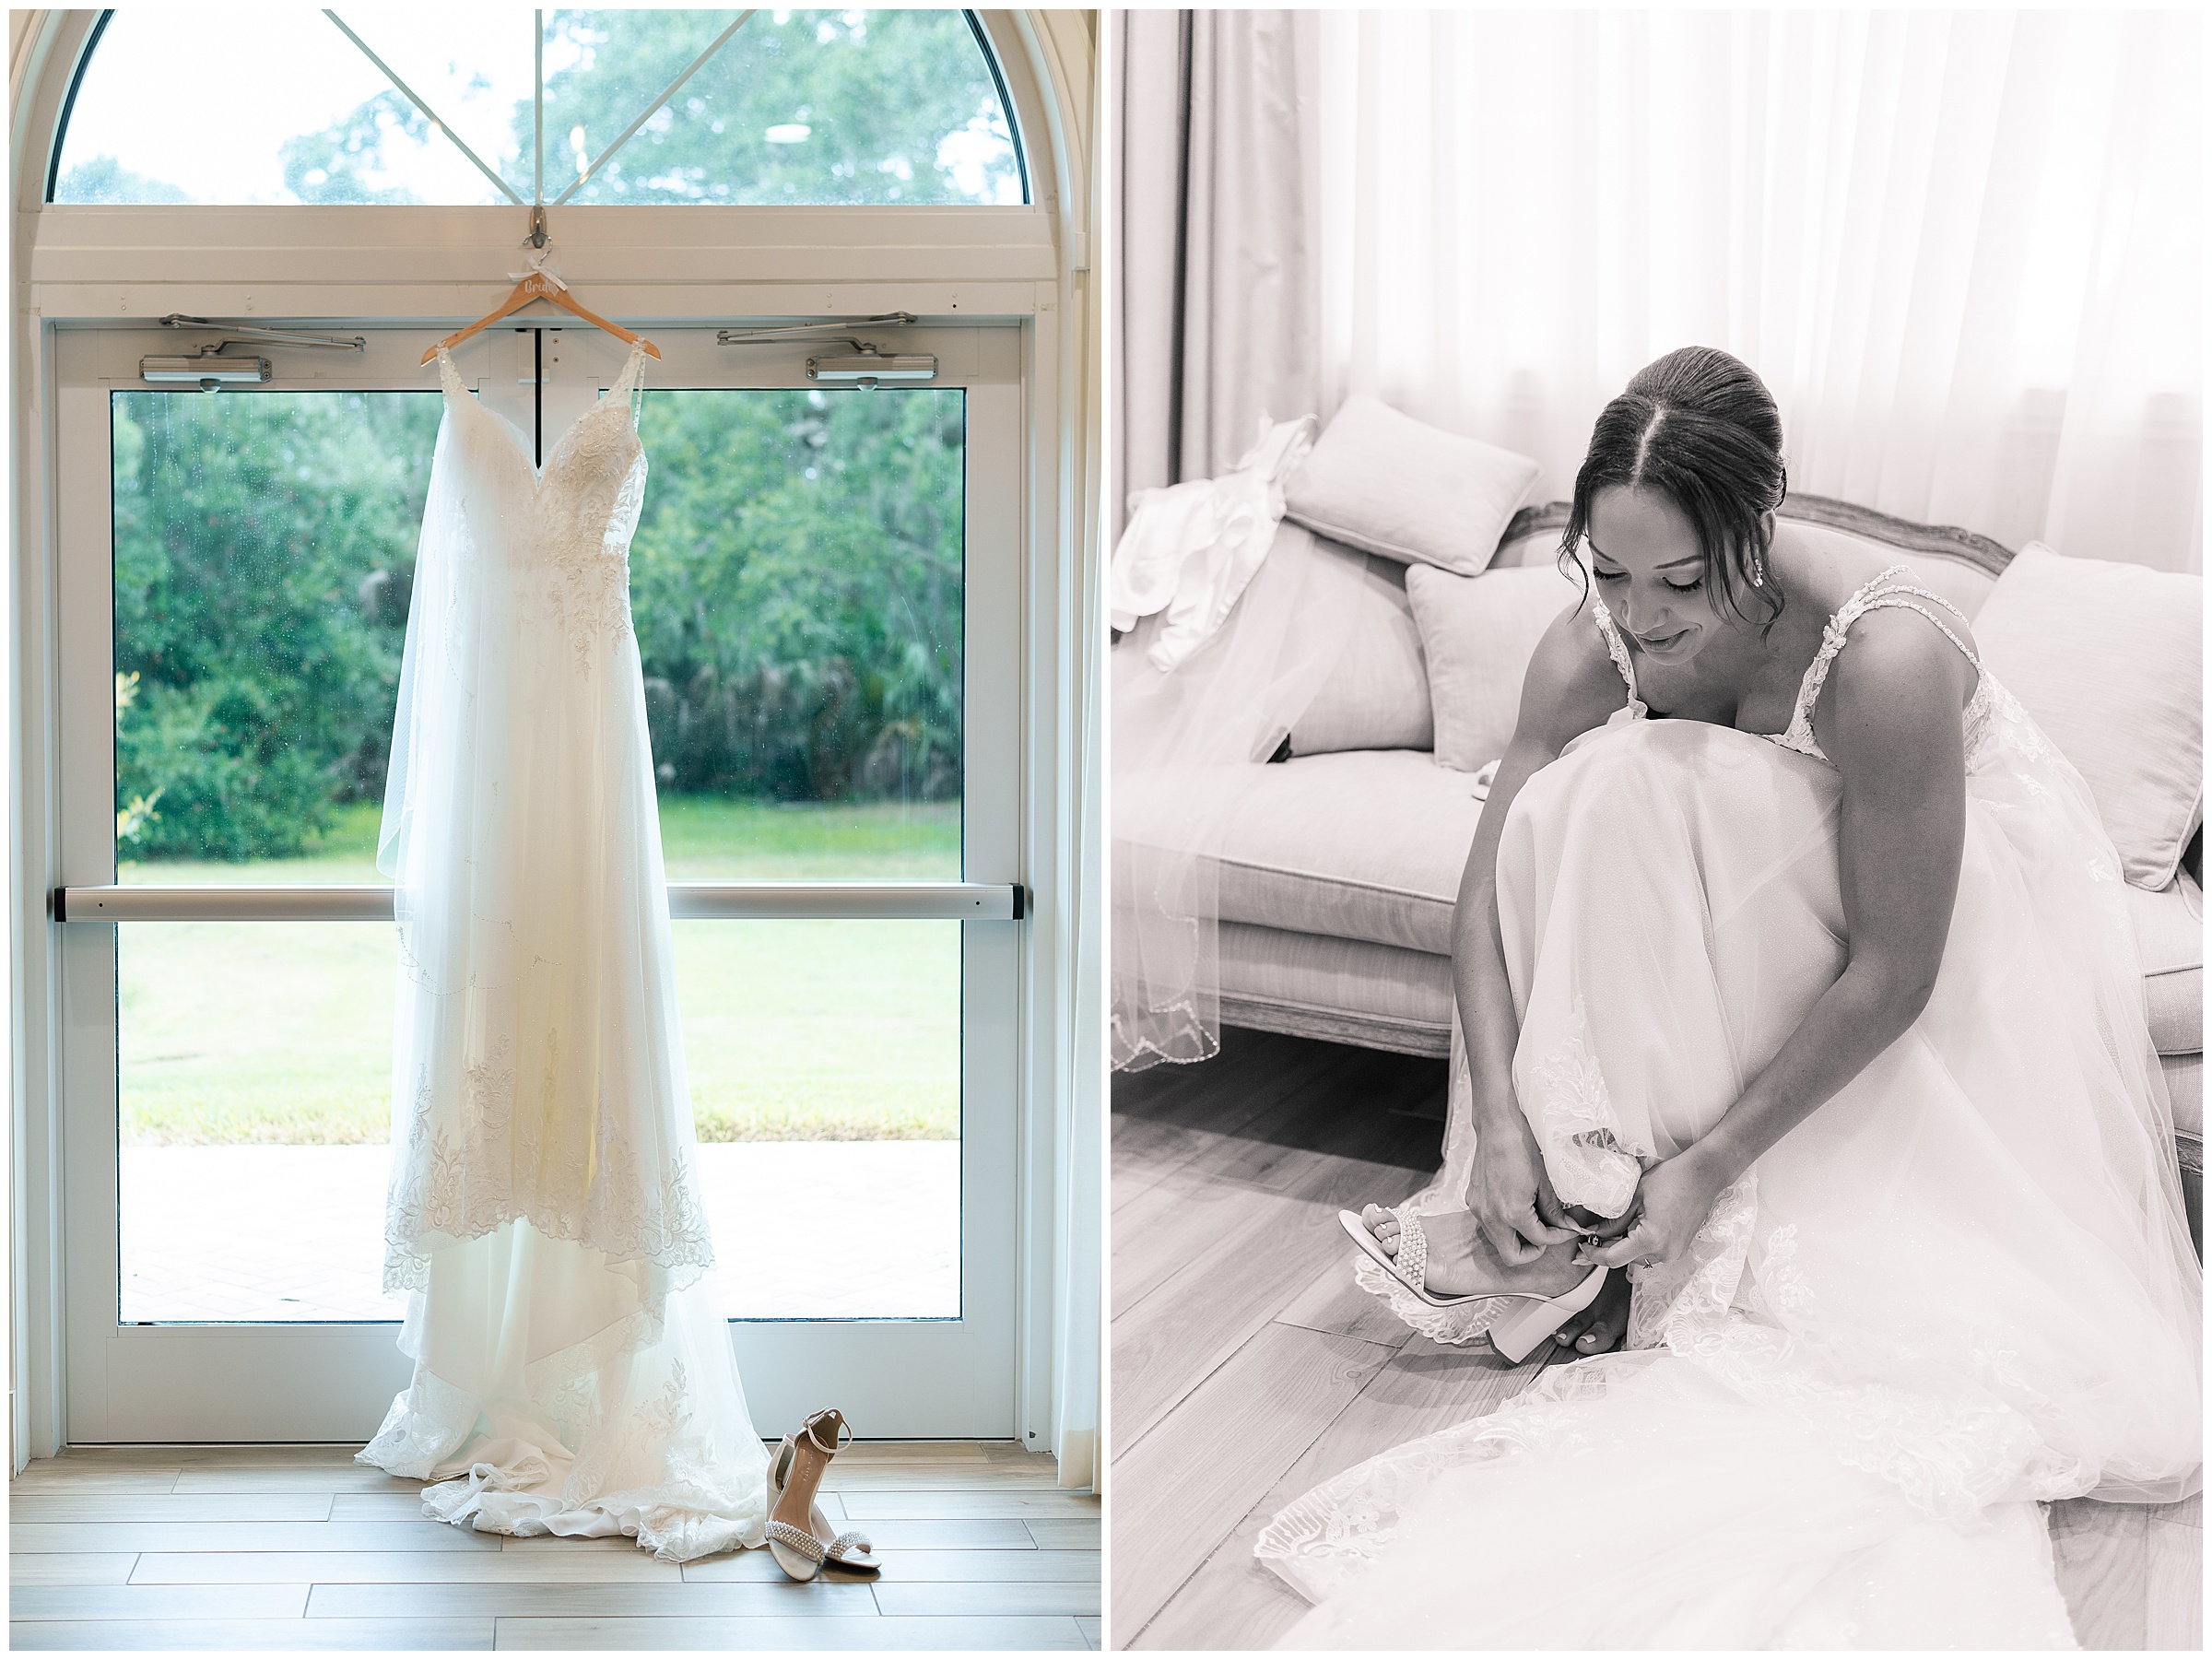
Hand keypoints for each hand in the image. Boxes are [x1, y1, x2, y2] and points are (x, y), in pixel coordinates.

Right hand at [1468, 1106, 1580, 1264]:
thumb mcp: (1544, 1182)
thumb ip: (1555, 1211)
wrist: (1497, 1127)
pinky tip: (1516, 1206)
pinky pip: (1489, 1223)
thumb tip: (1567, 1226)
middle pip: (1511, 1256)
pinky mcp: (1472, 1201)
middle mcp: (1491, 1216)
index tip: (1566, 1229)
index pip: (1539, 1240)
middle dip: (1531, 1251)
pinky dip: (1504, 1224)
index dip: (1557, 1238)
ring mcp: (1478, 1209)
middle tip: (1546, 1237)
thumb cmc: (1520, 1148)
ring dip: (1517, 1238)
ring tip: (1533, 1219)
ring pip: (1498, 1241)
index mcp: (1512, 1213)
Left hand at [1578, 1150, 1726, 1271]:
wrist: (1703, 1175)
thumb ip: (1613, 1220)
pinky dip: (1638, 1245)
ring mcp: (1674, 1253)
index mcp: (1651, 1240)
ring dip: (1624, 1247)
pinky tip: (1633, 1228)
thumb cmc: (1672, 1179)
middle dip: (1607, 1248)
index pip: (1614, 1258)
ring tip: (1613, 1228)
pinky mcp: (1679, 1249)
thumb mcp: (1634, 1196)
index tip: (1582, 1248)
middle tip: (1592, 1236)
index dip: (1593, 1255)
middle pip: (1625, 1260)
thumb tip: (1595, 1234)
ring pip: (1638, 1258)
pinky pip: (1651, 1253)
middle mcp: (1665, 1253)